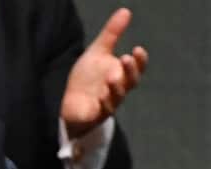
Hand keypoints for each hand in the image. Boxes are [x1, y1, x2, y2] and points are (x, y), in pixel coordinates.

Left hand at [61, 8, 147, 138]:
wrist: (70, 102)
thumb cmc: (87, 78)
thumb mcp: (98, 52)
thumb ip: (112, 34)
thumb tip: (125, 11)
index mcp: (122, 74)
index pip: (137, 68)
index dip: (139, 61)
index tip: (137, 49)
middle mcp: (119, 90)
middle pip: (130, 82)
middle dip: (130, 71)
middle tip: (125, 58)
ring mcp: (108, 104)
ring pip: (117, 97)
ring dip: (116, 87)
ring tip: (112, 76)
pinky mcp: (95, 115)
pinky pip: (102, 111)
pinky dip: (103, 103)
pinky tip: (101, 95)